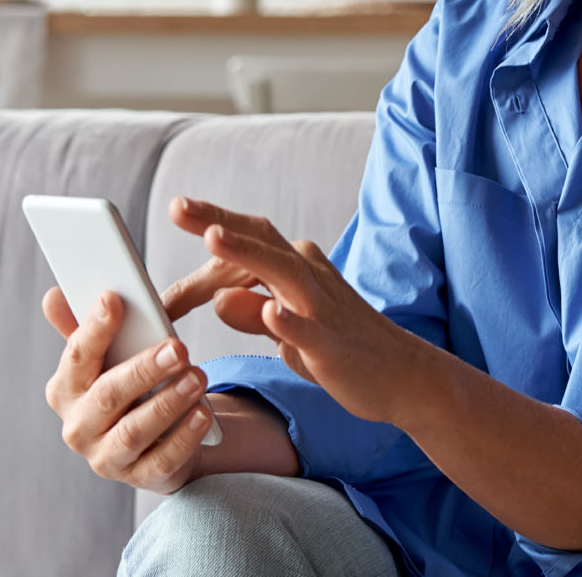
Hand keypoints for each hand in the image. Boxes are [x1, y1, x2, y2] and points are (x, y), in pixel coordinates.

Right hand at [42, 287, 211, 493]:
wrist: (153, 437)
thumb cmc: (128, 384)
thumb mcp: (109, 355)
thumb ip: (86, 326)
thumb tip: (53, 295)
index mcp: (66, 389)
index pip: (76, 357)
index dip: (94, 328)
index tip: (114, 299)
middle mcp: (79, 427)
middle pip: (108, 397)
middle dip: (143, 370)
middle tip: (178, 347)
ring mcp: (106, 457)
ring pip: (134, 432)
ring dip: (167, 403)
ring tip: (198, 377)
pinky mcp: (140, 478)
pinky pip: (161, 460)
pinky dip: (183, 438)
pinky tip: (203, 414)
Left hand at [170, 198, 423, 425]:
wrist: (404, 376)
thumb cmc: (341, 349)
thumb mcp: (287, 330)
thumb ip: (252, 312)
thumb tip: (217, 297)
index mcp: (297, 268)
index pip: (248, 243)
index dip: (210, 232)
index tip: (177, 212)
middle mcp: (310, 276)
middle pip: (261, 240)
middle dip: (219, 221)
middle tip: (178, 206)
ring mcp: (323, 308)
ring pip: (282, 272)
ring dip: (248, 253)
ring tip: (213, 237)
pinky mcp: (332, 345)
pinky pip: (308, 330)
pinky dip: (288, 320)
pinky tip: (268, 312)